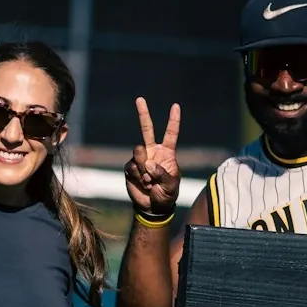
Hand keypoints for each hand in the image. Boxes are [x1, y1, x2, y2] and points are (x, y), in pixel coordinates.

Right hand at [124, 97, 180, 215]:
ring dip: (144, 169)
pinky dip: (139, 177)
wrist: (152, 207)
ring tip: (150, 181)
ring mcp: (140, 159)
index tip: (176, 106)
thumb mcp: (171, 185)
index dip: (173, 120)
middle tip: (140, 99)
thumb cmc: (167, 195)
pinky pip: (132, 167)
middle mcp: (153, 152)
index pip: (171, 133)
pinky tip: (143, 184)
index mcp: (167, 153)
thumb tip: (148, 163)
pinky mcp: (130, 168)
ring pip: (138, 153)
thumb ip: (162, 173)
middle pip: (147, 129)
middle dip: (143, 113)